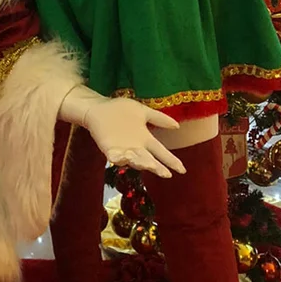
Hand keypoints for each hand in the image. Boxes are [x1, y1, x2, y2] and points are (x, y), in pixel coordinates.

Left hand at [58, 84, 186, 177]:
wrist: (98, 108)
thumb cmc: (120, 109)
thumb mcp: (142, 112)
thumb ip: (159, 119)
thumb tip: (178, 126)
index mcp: (145, 139)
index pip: (161, 152)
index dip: (171, 161)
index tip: (182, 170)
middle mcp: (136, 147)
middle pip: (149, 160)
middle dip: (157, 167)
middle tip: (165, 173)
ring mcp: (122, 149)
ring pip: (134, 160)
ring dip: (141, 163)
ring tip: (148, 164)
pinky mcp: (109, 149)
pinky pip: (115, 157)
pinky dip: (119, 159)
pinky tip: (123, 158)